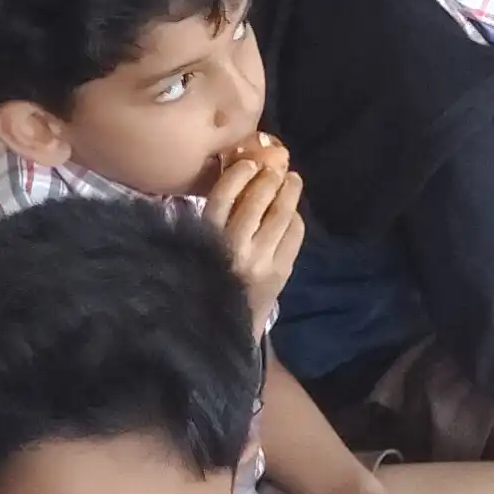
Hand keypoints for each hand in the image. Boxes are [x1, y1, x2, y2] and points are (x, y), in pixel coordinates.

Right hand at [199, 135, 303, 324]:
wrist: (220, 330)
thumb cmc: (205, 283)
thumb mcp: (198, 251)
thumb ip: (213, 222)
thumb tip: (238, 181)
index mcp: (205, 240)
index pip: (223, 196)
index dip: (238, 174)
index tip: (248, 163)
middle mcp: (233, 247)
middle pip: (256, 200)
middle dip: (269, 178)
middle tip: (276, 167)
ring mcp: (260, 259)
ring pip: (280, 215)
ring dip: (289, 192)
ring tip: (293, 180)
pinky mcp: (279, 272)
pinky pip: (294, 235)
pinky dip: (295, 219)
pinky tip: (294, 212)